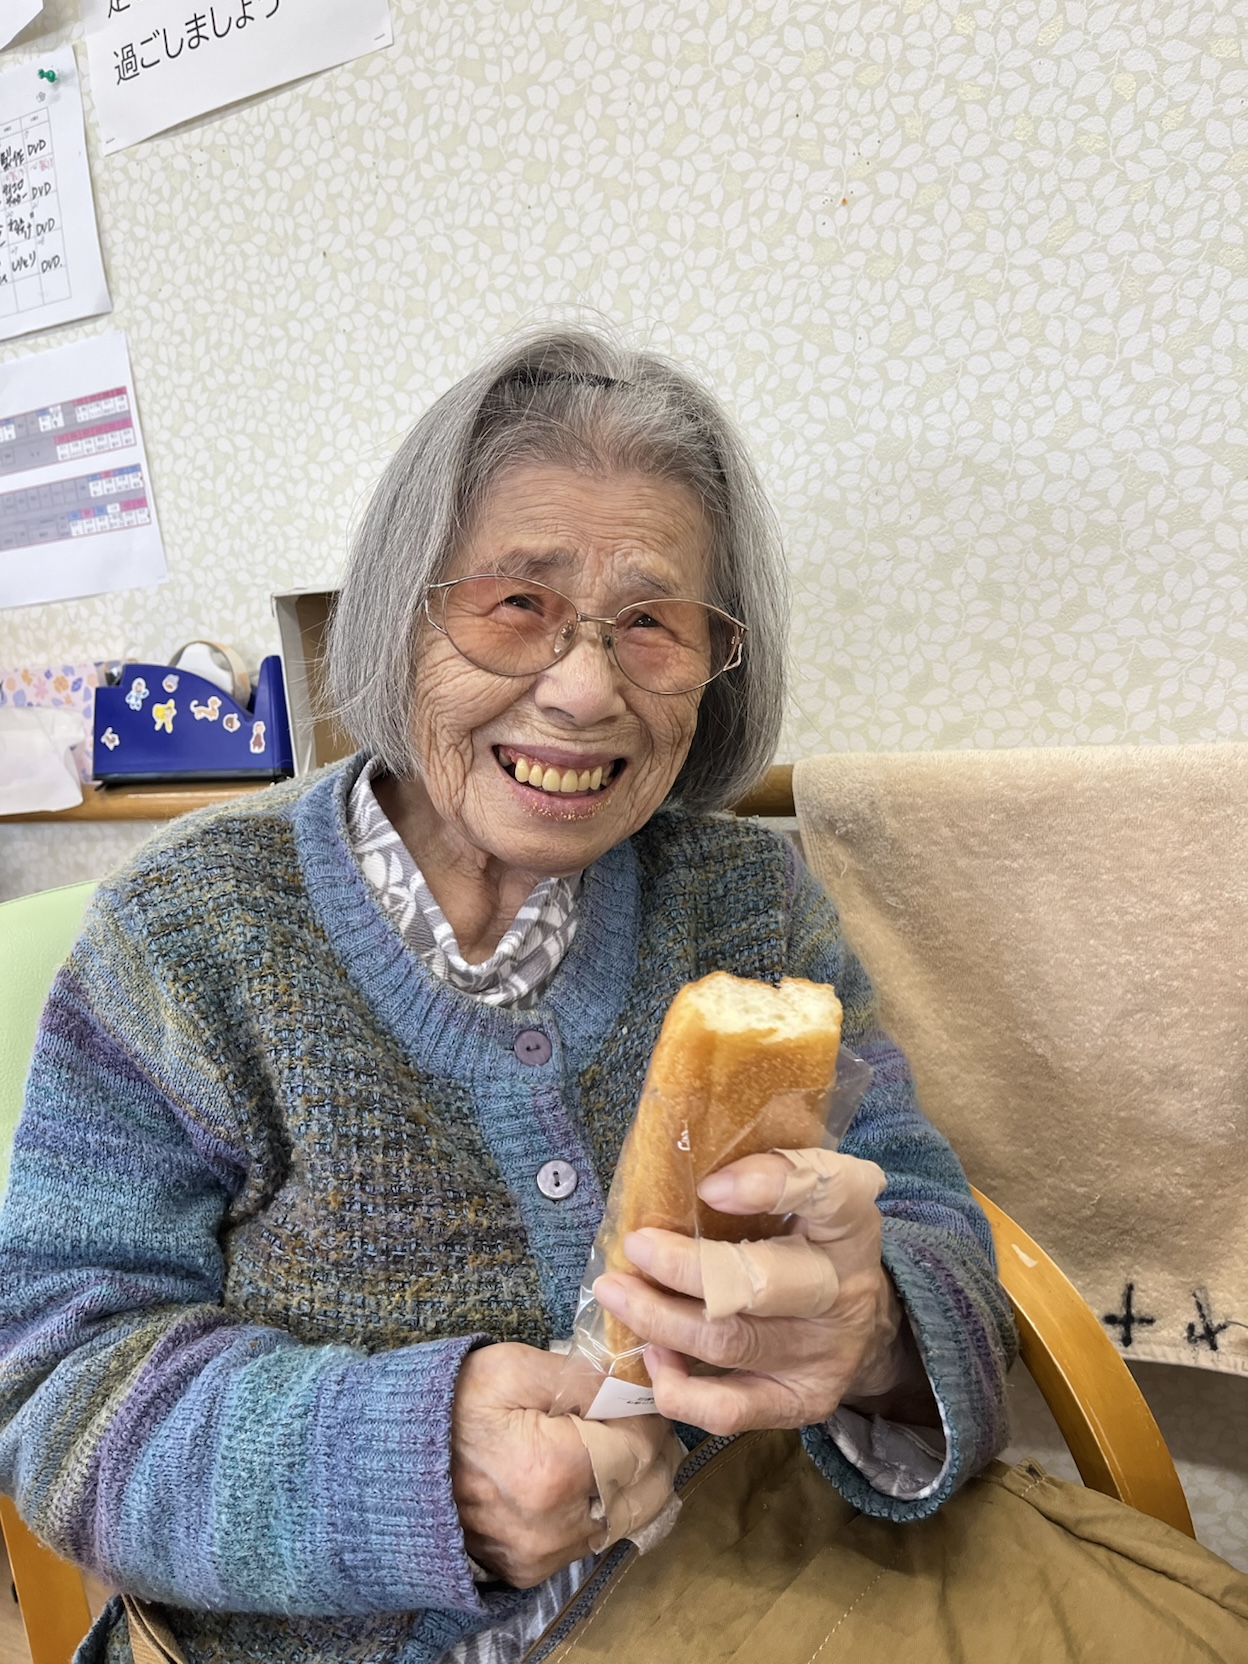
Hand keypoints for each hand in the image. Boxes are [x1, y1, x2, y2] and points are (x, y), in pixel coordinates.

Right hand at [450, 1342, 674, 1586]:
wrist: (396, 1457)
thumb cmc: (454, 1405)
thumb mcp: (514, 1369)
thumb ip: (583, 1377)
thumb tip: (632, 1384)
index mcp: (553, 1473)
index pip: (641, 1448)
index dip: (649, 1415)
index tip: (641, 1391)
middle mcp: (554, 1528)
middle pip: (646, 1493)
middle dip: (653, 1449)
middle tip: (638, 1415)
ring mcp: (541, 1556)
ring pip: (626, 1520)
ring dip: (634, 1479)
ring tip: (618, 1439)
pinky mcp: (529, 1570)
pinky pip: (593, 1540)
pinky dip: (606, 1506)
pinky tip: (592, 1473)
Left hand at [593, 1149, 934, 1434]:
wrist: (862, 1322)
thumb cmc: (808, 1241)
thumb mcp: (804, 1197)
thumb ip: (760, 1177)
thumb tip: (676, 1173)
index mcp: (850, 1222)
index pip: (827, 1192)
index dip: (769, 1185)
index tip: (707, 1186)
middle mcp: (844, 1289)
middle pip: (761, 1283)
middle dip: (685, 1267)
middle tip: (635, 1246)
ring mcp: (823, 1353)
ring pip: (730, 1342)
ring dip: (659, 1318)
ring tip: (615, 1292)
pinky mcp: (801, 1402)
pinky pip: (730, 1409)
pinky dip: (679, 1388)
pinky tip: (653, 1355)